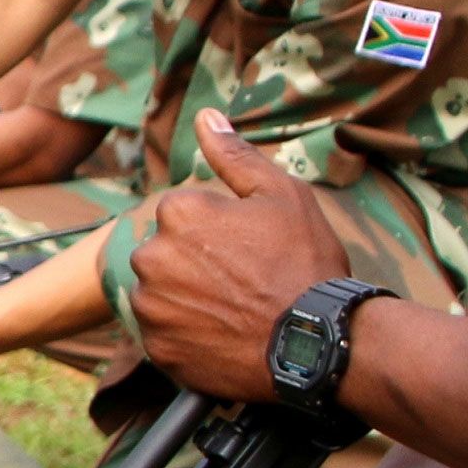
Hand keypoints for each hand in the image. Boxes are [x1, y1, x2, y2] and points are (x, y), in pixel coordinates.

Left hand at [126, 112, 347, 400]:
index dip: (217, 231)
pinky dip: (187, 336)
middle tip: (242, 282)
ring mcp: (152, 307)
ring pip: (161, 295)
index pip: (181, 214)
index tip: (247, 249)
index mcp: (177, 212)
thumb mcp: (281, 195)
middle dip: (195, 264)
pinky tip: (223, 336)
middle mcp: (151, 257)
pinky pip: (164, 336)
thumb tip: (206, 116)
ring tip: (233, 311)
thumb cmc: (303, 262)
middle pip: (165, 254)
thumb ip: (235, 155)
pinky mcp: (158, 350)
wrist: (316, 341)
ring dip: (187, 300)